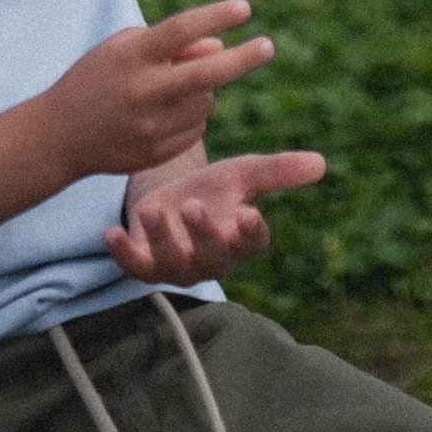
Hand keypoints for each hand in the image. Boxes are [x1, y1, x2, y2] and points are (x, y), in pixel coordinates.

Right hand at [46, 2, 277, 177]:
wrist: (60, 135)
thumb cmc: (97, 78)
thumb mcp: (124, 48)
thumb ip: (172, 46)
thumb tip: (219, 48)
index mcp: (132, 57)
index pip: (181, 30)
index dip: (216, 17)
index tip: (245, 7)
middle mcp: (143, 92)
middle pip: (207, 75)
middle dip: (244, 59)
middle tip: (268, 45)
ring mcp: (150, 127)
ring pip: (205, 102)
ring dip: (204, 89)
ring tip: (172, 88)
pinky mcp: (156, 153)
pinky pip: (195, 129)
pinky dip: (191, 116)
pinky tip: (163, 114)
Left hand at [104, 150, 326, 283]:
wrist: (170, 195)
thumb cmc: (214, 189)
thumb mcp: (243, 174)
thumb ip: (277, 171)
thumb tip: (321, 163)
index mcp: (239, 238)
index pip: (252, 242)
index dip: (249, 232)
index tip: (244, 214)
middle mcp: (211, 259)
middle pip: (212, 256)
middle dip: (202, 234)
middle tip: (193, 206)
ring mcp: (178, 266)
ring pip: (172, 263)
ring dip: (161, 238)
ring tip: (150, 209)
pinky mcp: (146, 266)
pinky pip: (136, 268)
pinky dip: (124, 253)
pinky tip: (111, 232)